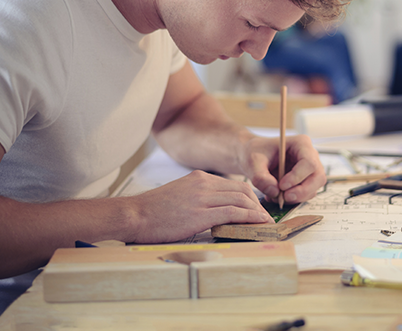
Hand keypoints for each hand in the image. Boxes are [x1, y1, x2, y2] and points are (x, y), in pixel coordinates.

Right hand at [127, 170, 273, 243]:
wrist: (135, 215)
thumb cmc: (154, 212)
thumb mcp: (180, 196)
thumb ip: (199, 198)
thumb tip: (216, 211)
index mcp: (199, 178)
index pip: (233, 185)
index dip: (249, 197)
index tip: (257, 208)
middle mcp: (204, 183)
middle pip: (241, 191)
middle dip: (257, 204)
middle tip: (265, 217)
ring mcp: (203, 197)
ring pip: (241, 200)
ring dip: (257, 212)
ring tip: (266, 222)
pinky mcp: (201, 213)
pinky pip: (233, 212)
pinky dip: (250, 217)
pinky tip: (258, 223)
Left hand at [242, 134, 325, 203]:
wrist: (254, 157)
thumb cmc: (256, 152)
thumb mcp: (253, 162)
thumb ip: (261, 177)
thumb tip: (275, 192)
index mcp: (301, 144)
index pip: (309, 163)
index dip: (297, 177)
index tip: (281, 186)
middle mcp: (310, 156)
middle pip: (318, 177)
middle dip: (302, 191)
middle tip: (284, 198)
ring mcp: (310, 171)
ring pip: (313, 189)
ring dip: (296, 198)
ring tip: (274, 196)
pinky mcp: (305, 182)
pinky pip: (305, 195)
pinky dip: (292, 200)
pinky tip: (276, 196)